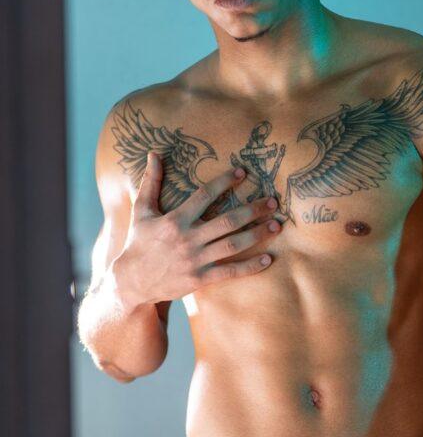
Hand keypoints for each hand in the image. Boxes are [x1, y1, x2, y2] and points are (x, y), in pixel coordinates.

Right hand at [114, 152, 281, 308]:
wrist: (132, 281)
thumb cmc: (139, 242)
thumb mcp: (141, 211)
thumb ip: (151, 182)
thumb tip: (153, 154)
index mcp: (175, 219)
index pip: (204, 195)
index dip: (224, 182)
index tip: (243, 172)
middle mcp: (188, 238)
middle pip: (227, 221)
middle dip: (252, 210)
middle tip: (273, 201)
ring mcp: (196, 260)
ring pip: (233, 245)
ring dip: (257, 235)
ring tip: (277, 225)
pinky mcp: (200, 279)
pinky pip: (230, 272)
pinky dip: (250, 267)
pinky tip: (268, 259)